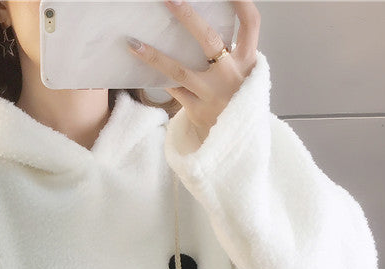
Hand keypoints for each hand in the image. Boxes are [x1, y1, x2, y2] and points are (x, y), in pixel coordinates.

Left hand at [127, 0, 260, 143]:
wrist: (238, 139)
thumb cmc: (237, 99)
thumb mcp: (244, 73)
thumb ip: (231, 51)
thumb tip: (200, 26)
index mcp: (247, 60)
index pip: (250, 23)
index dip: (241, 2)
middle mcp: (231, 74)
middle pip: (209, 39)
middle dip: (188, 16)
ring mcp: (212, 93)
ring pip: (180, 70)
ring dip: (155, 56)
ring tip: (134, 43)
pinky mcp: (197, 109)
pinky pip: (173, 89)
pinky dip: (158, 77)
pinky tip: (142, 66)